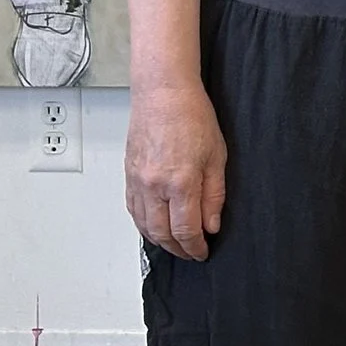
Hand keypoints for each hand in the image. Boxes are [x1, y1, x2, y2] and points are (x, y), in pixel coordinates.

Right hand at [125, 80, 226, 258]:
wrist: (163, 93)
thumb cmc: (192, 115)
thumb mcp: (217, 156)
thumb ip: (214, 195)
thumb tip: (211, 225)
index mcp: (180, 182)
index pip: (186, 230)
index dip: (195, 247)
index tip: (203, 252)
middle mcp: (155, 186)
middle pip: (163, 234)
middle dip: (179, 249)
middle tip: (191, 252)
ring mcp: (138, 182)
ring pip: (144, 226)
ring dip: (160, 241)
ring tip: (175, 244)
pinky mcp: (129, 175)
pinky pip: (133, 210)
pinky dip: (144, 225)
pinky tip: (155, 226)